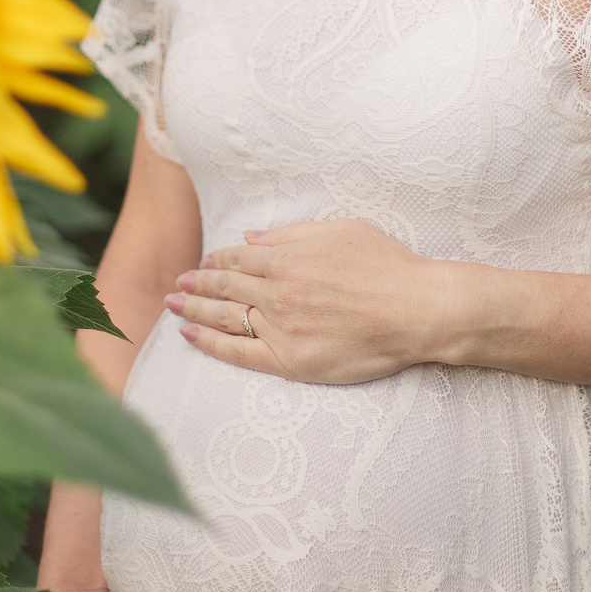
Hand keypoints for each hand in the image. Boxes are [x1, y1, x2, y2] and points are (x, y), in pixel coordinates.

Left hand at [169, 219, 465, 383]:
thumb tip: (249, 238)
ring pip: (224, 317)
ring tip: (174, 305)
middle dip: (196, 283)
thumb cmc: (387, 266)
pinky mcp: (290, 360)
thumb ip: (290, 234)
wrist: (417, 310)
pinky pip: (239, 353)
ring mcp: (280, 328)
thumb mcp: (339, 231)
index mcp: (286, 259)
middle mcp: (276, 292)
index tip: (203, 263)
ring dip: (193, 309)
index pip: (237, 259)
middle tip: (178, 284)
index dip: (216, 260)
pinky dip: (210, 343)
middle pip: (224, 287)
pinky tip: (191, 335)